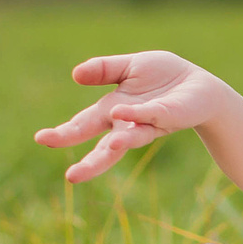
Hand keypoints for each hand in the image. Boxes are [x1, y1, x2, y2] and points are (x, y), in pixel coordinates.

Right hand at [34, 51, 235, 182]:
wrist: (200, 84)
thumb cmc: (164, 77)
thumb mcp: (130, 66)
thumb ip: (104, 69)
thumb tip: (75, 74)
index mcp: (112, 111)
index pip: (83, 125)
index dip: (64, 134)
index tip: (42, 139)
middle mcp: (128, 124)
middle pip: (105, 147)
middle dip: (90, 161)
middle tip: (72, 177)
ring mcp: (149, 124)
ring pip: (130, 140)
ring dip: (118, 145)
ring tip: (110, 146)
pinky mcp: (169, 117)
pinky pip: (151, 116)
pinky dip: (137, 115)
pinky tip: (123, 114)